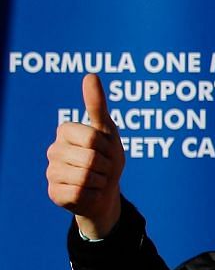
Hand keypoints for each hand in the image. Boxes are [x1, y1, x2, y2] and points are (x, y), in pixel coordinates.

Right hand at [46, 72, 125, 237]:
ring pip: (85, 178)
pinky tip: (88, 192)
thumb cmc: (108, 158)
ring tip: (96, 179)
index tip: (106, 149)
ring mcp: (51, 172)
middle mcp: (53, 149)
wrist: (107, 190)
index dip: (108, 147)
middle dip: (106, 167)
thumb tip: (90, 75)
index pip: (93, 138)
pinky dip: (93, 194)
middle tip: (103, 168)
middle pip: (91, 159)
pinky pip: (80, 193)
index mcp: (65, 130)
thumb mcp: (108, 131)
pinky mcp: (54, 192)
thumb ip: (97, 104)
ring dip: (101, 181)